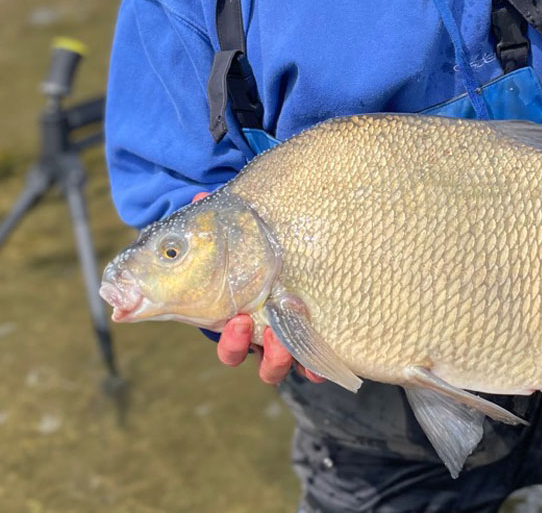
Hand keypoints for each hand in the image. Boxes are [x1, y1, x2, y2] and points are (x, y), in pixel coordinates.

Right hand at [191, 192, 322, 384]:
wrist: (285, 250)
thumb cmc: (257, 248)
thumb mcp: (242, 234)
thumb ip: (219, 221)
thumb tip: (200, 196)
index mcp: (242, 316)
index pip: (231, 343)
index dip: (231, 340)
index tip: (236, 319)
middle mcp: (265, 333)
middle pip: (255, 358)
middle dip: (249, 348)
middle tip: (252, 324)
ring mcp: (290, 338)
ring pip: (279, 365)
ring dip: (279, 357)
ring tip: (283, 335)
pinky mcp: (314, 336)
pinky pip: (314, 362)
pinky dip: (315, 366)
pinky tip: (320, 362)